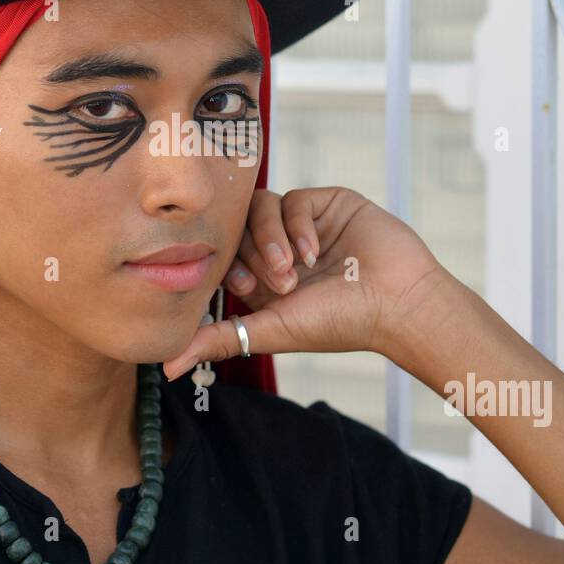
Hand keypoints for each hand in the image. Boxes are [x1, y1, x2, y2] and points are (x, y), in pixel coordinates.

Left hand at [162, 185, 452, 379]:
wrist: (397, 303)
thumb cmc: (339, 323)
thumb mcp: (270, 330)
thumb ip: (218, 340)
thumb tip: (166, 365)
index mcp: (263, 278)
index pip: (222, 253)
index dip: (226, 265)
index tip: (244, 286)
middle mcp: (279, 247)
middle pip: (237, 227)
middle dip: (252, 255)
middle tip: (277, 282)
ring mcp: (302, 224)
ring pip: (260, 207)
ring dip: (270, 238)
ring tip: (293, 269)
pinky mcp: (326, 203)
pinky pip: (293, 198)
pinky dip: (296, 226)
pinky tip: (314, 251)